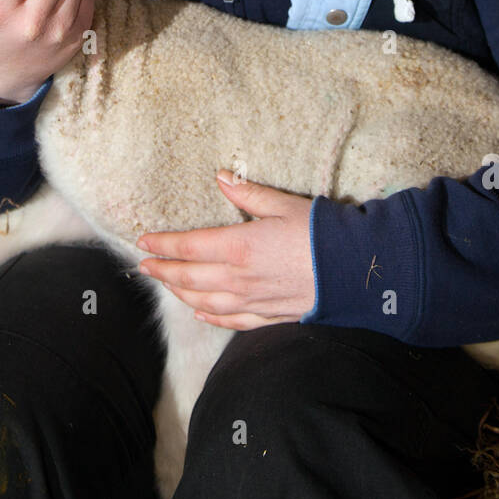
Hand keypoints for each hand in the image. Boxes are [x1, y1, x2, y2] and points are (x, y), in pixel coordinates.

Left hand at [136, 173, 315, 328]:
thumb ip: (248, 194)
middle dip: (162, 271)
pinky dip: (210, 316)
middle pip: (188, 277)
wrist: (356, 273)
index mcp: (238, 246)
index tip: (143, 241)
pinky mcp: (268, 316)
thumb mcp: (284, 204)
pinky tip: (199, 312)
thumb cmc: (322, 234)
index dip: (163, 244)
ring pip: (203, 301)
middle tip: (144, 266)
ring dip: (179, 293)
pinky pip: (230, 320)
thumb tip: (220, 178)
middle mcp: (238, 278)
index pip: (188, 246)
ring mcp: (252, 301)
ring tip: (165, 284)